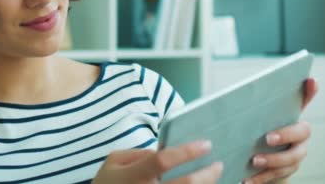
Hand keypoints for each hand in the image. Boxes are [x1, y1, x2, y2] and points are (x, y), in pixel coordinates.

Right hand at [92, 140, 222, 183]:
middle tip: (218, 165)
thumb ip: (139, 153)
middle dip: (207, 174)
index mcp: (133, 175)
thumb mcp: (114, 161)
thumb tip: (164, 152)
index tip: (206, 144)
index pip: (163, 160)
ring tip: (215, 179)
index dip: (187, 152)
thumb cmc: (107, 183)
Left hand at [243, 78, 318, 183]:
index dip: (310, 90)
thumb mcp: (249, 118)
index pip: (304, 99)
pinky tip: (247, 179)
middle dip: (285, 135)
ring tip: (254, 161)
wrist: (253, 162)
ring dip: (272, 160)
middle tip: (267, 138)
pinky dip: (261, 178)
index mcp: (289, 116)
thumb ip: (248, 107)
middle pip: (301, 133)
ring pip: (291, 159)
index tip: (310, 80)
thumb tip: (233, 95)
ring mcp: (295, 154)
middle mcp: (299, 135)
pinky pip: (277, 176)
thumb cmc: (252, 134)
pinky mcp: (286, 172)